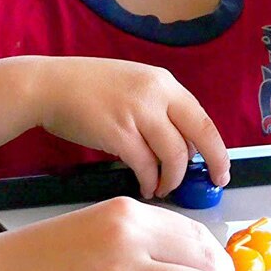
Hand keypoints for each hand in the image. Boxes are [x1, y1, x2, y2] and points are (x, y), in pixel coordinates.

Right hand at [34, 58, 229, 197]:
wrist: (49, 86)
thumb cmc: (88, 88)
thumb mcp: (134, 86)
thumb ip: (160, 108)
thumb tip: (182, 145)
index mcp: (163, 82)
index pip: (203, 119)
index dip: (217, 149)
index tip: (221, 169)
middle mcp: (156, 94)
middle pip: (199, 137)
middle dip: (211, 165)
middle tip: (211, 184)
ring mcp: (138, 113)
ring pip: (173, 156)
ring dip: (171, 178)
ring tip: (163, 187)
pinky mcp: (118, 133)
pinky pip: (145, 165)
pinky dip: (148, 181)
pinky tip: (145, 187)